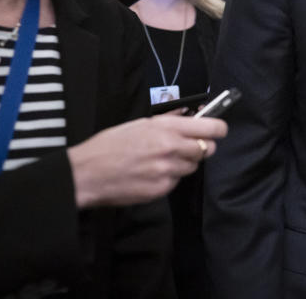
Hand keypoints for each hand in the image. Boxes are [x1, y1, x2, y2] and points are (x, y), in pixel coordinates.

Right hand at [67, 115, 227, 207]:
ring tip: (161, 160)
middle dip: (202, 147)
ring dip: (184, 163)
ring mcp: (168, 171)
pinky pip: (177, 181)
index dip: (219, 129)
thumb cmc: (109, 145)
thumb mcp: (139, 124)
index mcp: (167, 128)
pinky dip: (170, 177)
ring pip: (193, 166)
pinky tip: (151, 173)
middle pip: (208, 149)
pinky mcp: (162, 189)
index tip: (219, 130)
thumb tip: (189, 116)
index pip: (212, 128)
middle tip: (188, 146)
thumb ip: (168, 121)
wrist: (87, 174)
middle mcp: (172, 149)